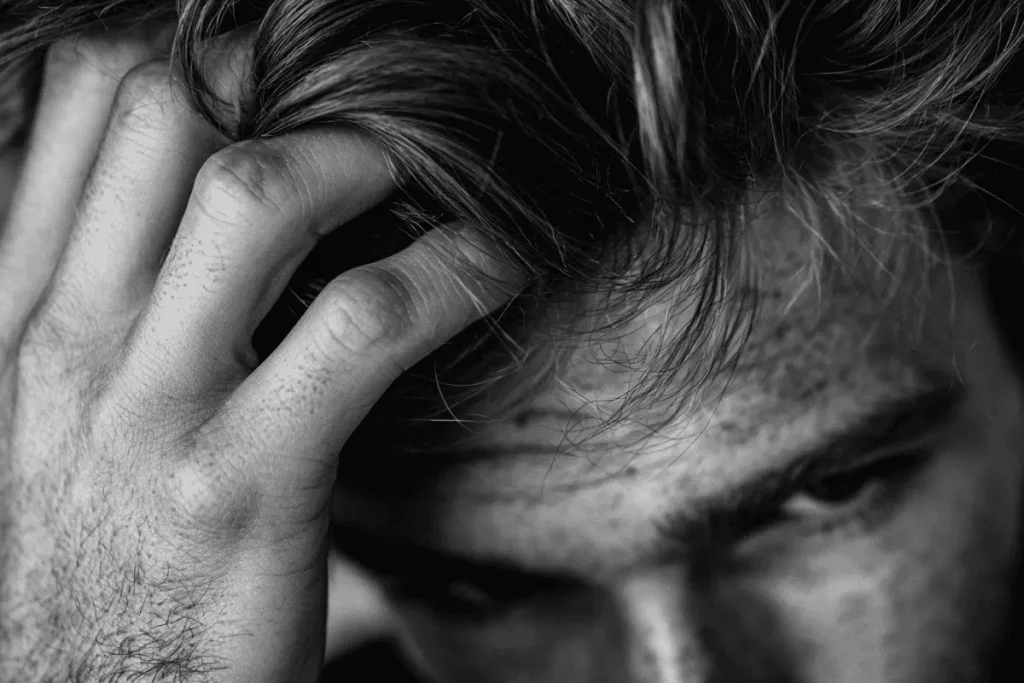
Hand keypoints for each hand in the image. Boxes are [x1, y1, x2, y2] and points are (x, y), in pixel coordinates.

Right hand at [0, 24, 510, 681]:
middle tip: (364, 126)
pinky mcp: (245, 483)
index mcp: (17, 307)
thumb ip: (103, 293)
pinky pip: (368, 320)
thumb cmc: (95, 551)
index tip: (286, 84)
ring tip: (424, 181)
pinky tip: (490, 266)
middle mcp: (67, 337)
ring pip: (260, 191)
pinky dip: (453, 270)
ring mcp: (151, 408)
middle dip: (287, 87)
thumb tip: (188, 201)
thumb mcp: (52, 408)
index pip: (83, 95)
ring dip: (368, 158)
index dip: (202, 58)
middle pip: (168, 108)